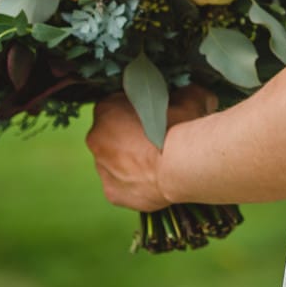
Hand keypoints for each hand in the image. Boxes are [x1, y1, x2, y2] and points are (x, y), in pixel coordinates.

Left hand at [86, 85, 216, 211]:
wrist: (184, 167)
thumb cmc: (181, 130)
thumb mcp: (189, 97)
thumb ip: (182, 93)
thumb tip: (188, 94)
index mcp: (108, 110)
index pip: (115, 103)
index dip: (134, 107)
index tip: (151, 111)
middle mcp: (97, 138)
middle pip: (110, 133)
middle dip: (128, 133)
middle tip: (156, 135)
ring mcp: (103, 168)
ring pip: (114, 160)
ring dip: (130, 158)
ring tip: (157, 159)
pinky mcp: (113, 193)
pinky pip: (121, 184)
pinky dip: (134, 181)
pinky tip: (154, 177)